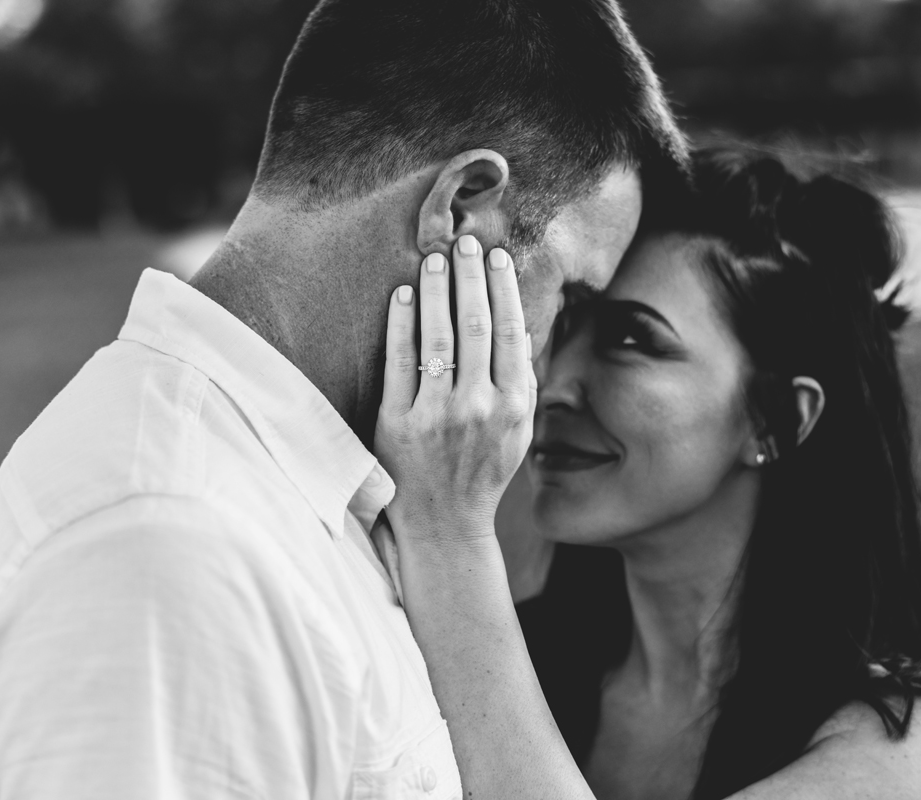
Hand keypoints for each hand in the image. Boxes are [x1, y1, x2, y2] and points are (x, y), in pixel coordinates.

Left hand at [375, 234, 535, 545]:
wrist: (444, 525)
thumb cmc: (483, 472)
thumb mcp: (518, 432)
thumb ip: (521, 382)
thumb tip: (520, 327)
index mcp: (512, 407)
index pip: (509, 332)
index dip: (502, 289)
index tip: (495, 257)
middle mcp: (478, 408)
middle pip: (475, 326)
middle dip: (469, 278)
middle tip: (463, 243)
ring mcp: (436, 416)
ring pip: (438, 338)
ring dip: (435, 291)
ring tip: (433, 259)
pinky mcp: (398, 424)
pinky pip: (400, 363)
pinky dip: (401, 325)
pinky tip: (401, 296)